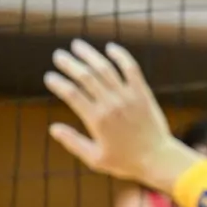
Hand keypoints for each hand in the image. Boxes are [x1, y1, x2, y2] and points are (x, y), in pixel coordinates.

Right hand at [43, 39, 190, 190]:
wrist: (157, 157)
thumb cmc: (125, 161)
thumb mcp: (94, 158)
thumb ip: (73, 142)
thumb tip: (53, 128)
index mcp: (97, 119)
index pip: (72, 94)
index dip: (58, 83)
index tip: (49, 77)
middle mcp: (111, 103)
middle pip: (86, 76)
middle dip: (69, 63)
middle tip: (58, 55)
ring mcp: (128, 96)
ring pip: (106, 68)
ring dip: (90, 54)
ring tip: (77, 45)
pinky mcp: (142, 93)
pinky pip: (131, 69)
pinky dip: (121, 56)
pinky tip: (110, 47)